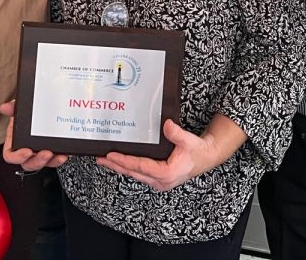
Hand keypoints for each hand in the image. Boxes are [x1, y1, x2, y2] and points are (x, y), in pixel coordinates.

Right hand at [0, 101, 67, 170]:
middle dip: (37, 161)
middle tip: (46, 153)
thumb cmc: (30, 114)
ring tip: (57, 155)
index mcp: (15, 142)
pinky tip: (65, 153)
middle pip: (28, 163)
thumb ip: (13, 108)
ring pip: (43, 163)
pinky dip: (60, 158)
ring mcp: (39, 153)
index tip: (27, 152)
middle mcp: (27, 150)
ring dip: (51, 161)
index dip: (17, 157)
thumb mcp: (21, 109)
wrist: (46, 110)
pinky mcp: (52, 153)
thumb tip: (5, 107)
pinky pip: (55, 160)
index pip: (10, 155)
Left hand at [96, 119, 210, 191]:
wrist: (205, 157)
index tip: (111, 155)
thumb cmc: (198, 151)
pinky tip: (120, 162)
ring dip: (120, 167)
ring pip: (134, 174)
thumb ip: (177, 134)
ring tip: (105, 160)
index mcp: (167, 173)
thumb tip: (166, 125)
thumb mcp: (189, 141)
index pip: (140, 166)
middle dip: (116, 165)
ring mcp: (158, 181)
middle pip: (133, 172)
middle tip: (100, 159)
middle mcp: (161, 181)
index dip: (124, 161)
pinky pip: (139, 173)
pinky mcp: (158, 178)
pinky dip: (128, 167)